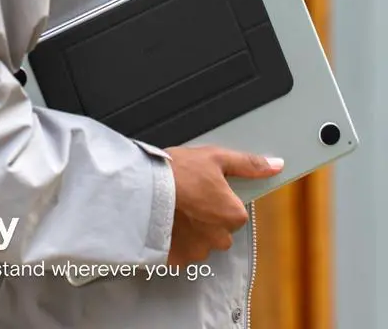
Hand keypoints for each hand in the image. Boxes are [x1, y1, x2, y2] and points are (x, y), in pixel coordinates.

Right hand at [164, 146, 283, 263]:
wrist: (143, 189)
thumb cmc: (179, 171)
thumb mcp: (216, 158)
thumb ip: (248, 164)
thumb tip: (276, 165)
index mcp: (233, 215)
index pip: (236, 211)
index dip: (219, 197)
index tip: (204, 187)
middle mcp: (220, 239)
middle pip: (219, 229)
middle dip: (206, 216)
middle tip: (187, 197)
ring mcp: (198, 251)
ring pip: (201, 241)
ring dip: (191, 229)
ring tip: (173, 208)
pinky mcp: (177, 260)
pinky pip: (182, 251)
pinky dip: (175, 240)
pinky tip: (165, 222)